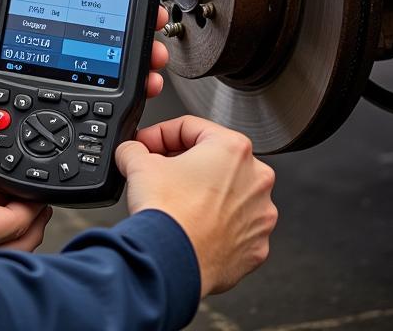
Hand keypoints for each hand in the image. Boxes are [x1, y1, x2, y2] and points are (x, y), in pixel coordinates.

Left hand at [0, 0, 172, 151]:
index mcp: (0, 12)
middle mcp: (19, 41)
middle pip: (80, 31)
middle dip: (120, 30)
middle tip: (148, 24)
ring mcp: (25, 73)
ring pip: (83, 66)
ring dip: (121, 64)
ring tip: (147, 59)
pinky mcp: (23, 100)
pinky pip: (64, 97)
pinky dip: (96, 97)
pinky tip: (122, 93)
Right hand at [116, 116, 277, 296]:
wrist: (170, 263)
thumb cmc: (166, 213)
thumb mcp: (138, 164)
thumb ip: (135, 148)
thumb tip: (132, 150)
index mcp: (233, 148)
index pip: (190, 128)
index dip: (159, 134)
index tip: (146, 145)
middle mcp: (255, 179)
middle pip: (212, 160)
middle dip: (183, 164)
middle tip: (158, 173)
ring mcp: (260, 215)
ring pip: (227, 194)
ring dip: (202, 194)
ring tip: (175, 203)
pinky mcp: (257, 246)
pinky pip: (234, 227)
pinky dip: (214, 224)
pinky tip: (192, 227)